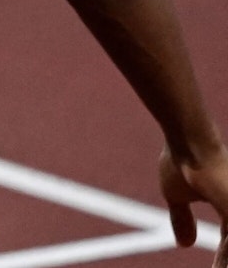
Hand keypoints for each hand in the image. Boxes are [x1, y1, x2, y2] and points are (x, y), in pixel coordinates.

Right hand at [160, 143, 227, 265]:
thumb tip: (184, 244)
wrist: (188, 143)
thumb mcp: (175, 195)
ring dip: (225, 258)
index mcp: (227, 208)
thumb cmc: (182, 162)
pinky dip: (225, 256)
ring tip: (217, 267)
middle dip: (224, 259)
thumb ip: (181, 219)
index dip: (220, 258)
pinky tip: (218, 263)